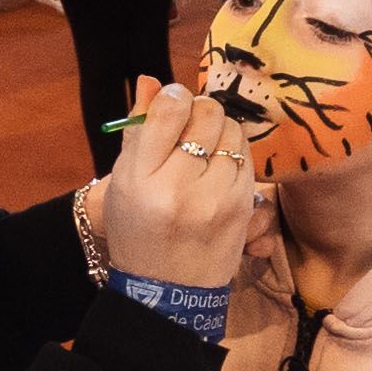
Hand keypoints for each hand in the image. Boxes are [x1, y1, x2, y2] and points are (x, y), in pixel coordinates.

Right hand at [95, 79, 257, 290]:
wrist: (166, 291)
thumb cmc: (139, 230)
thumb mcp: (123, 181)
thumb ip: (138, 128)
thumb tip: (153, 79)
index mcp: (140, 178)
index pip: (168, 110)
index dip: (174, 96)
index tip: (173, 103)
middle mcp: (178, 187)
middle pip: (206, 114)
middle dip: (200, 111)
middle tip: (192, 124)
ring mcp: (215, 199)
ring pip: (232, 131)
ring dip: (221, 130)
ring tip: (206, 148)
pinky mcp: (241, 207)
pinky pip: (247, 156)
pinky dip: (235, 153)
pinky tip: (221, 167)